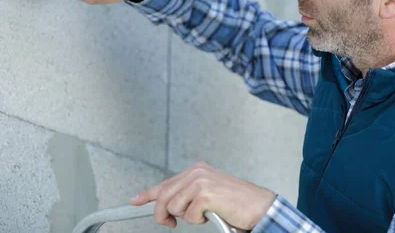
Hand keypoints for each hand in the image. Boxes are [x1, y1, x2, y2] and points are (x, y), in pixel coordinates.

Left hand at [130, 162, 275, 229]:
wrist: (259, 206)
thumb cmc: (236, 203)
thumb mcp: (207, 196)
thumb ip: (187, 196)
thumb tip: (167, 207)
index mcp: (196, 170)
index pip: (165, 183)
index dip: (148, 194)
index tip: (134, 200)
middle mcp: (196, 172)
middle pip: (163, 197)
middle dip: (162, 215)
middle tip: (170, 223)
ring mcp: (200, 181)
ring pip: (173, 207)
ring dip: (187, 218)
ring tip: (204, 213)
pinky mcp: (205, 194)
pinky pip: (188, 216)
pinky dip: (198, 220)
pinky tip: (212, 214)